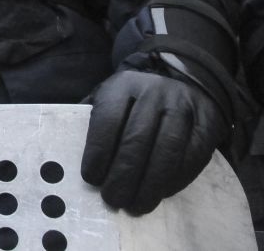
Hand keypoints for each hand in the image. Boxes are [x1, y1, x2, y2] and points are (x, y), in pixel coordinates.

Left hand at [82, 70, 229, 213]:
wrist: (183, 87)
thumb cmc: (136, 103)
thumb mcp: (111, 99)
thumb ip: (95, 122)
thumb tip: (83, 158)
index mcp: (123, 85)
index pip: (108, 119)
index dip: (99, 152)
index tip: (92, 178)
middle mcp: (154, 92)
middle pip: (137, 139)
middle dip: (123, 175)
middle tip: (113, 199)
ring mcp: (183, 107)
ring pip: (166, 150)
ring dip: (150, 184)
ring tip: (136, 205)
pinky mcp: (206, 124)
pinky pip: (191, 157)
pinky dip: (175, 180)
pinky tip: (161, 193)